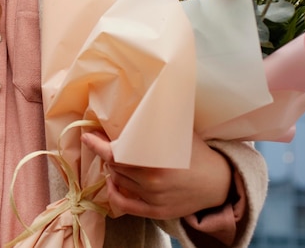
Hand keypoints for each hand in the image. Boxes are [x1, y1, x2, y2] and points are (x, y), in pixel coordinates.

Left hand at [81, 130, 231, 219]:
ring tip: (114, 155)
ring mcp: (153, 199)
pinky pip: (124, 205)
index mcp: (157, 159)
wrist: (217, 183)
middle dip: (106, 152)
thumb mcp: (179, 129)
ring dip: (111, 168)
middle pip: (115, 166)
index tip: (87, 134)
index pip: (116, 153)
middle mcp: (153, 181)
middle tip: (102, 140)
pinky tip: (113, 180)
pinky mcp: (155, 212)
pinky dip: (114, 192)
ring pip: (119, 181)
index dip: (98, 144)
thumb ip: (158, 116)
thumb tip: (143, 91)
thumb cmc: (195, 151)